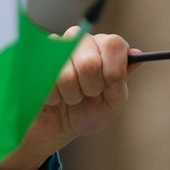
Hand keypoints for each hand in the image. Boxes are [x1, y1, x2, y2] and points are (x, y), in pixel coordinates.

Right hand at [0, 32, 131, 169]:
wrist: (54, 129)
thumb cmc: (85, 113)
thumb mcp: (112, 102)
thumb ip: (122, 80)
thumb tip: (137, 55)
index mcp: (102, 47)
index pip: (114, 44)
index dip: (114, 68)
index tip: (111, 85)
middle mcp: (79, 41)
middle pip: (90, 61)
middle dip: (90, 88)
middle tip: (86, 94)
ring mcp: (54, 49)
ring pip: (67, 75)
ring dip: (70, 96)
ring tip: (68, 98)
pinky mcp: (33, 61)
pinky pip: (46, 82)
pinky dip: (53, 98)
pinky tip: (52, 97)